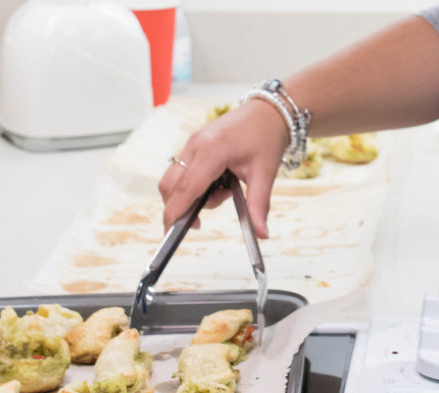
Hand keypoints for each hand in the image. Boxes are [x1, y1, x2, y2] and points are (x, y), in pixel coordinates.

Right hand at [158, 99, 288, 238]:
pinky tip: (219, 182)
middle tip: (207, 215)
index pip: (185, 188)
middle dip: (181, 207)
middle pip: (170, 186)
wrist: (268, 111)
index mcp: (212, 150)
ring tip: (224, 191)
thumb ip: (258, 205)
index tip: (172, 232)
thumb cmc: (267, 136)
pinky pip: (182, 171)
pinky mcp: (193, 144)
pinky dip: (194, 184)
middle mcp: (195, 145)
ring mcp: (192, 143)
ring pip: (174, 179)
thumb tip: (261, 233)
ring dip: (191, 196)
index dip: (175, 213)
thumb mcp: (265, 174)